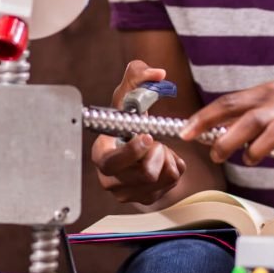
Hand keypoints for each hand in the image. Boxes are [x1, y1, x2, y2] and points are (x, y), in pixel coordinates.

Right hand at [90, 61, 185, 203]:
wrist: (136, 143)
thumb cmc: (128, 120)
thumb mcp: (129, 95)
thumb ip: (138, 76)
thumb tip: (157, 73)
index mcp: (101, 155)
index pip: (113, 162)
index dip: (133, 151)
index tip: (148, 137)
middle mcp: (109, 178)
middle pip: (145, 173)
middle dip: (158, 153)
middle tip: (157, 141)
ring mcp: (127, 192)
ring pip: (161, 179)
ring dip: (167, 159)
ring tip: (158, 149)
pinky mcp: (145, 199)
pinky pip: (171, 185)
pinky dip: (173, 169)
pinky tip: (162, 160)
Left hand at [180, 80, 273, 178]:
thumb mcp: (256, 125)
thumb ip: (231, 125)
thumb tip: (197, 132)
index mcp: (265, 93)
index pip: (229, 102)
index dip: (205, 118)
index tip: (186, 133)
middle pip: (251, 117)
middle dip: (228, 139)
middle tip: (216, 156)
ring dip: (258, 149)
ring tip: (250, 159)